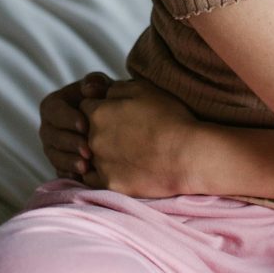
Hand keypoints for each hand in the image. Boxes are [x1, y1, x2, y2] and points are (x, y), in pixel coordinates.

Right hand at [38, 72, 110, 177]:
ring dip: (69, 161)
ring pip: (55, 156)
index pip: (54, 111)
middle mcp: (48, 127)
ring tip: (86, 166)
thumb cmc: (104, 99)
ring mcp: (52, 148)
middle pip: (52, 136)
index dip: (68, 119)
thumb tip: (89, 88)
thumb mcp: (101, 86)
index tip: (85, 125)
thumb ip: (95, 83)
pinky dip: (71, 174)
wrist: (112, 120)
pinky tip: (84, 178)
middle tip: (89, 150)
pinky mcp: (60, 164)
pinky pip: (60, 171)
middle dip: (70, 144)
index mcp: (53, 106)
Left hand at [75, 79, 199, 197]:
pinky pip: (94, 179)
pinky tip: (120, 170)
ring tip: (126, 154)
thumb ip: (115, 88)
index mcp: (98, 112)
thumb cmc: (170, 118)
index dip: (101, 108)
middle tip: (124, 134)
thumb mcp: (144, 89)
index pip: (86, 107)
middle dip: (99, 131)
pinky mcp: (111, 184)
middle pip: (85, 132)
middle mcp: (93, 138)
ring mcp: (101, 163)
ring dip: (101, 153)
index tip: (116, 113)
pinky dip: (102, 174)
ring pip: (89, 156)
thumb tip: (99, 92)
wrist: (187, 155)